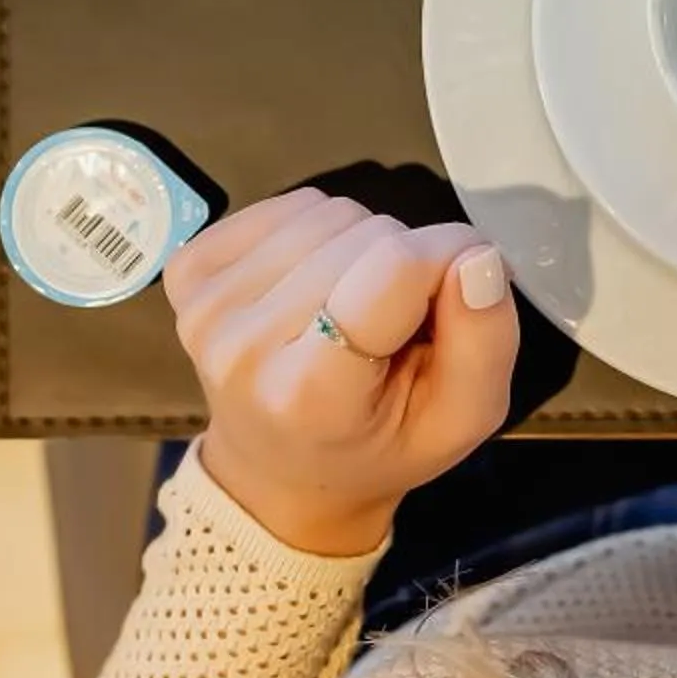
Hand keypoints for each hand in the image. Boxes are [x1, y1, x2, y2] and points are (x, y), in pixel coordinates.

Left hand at [165, 188, 518, 556]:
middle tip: (399, 321)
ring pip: (329, 212)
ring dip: (361, 245)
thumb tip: (477, 254)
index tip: (463, 285)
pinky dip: (319, 231)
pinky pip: (288, 205)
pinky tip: (317, 283)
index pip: (395, 268)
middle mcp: (244, 346)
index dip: (449, 257)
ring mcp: (208, 306)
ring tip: (357, 304)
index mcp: (311, 394)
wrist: (281, 472)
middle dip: (404, 261)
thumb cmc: (381, 447)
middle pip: (364, 233)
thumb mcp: (461, 421)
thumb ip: (486, 342)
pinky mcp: (190, 271)